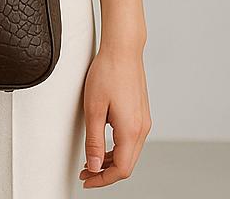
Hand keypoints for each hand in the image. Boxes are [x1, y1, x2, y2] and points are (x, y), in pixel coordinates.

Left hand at [79, 44, 151, 187]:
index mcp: (131, 130)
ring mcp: (144, 121)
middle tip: (85, 173)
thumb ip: (94, 140)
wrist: (123, 49)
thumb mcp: (93, 108)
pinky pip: (132, 139)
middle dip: (105, 172)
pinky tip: (104, 143)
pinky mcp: (141, 113)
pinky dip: (118, 148)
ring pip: (130, 153)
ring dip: (111, 160)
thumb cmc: (107, 72)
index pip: (120, 169)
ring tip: (91, 159)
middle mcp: (142, 128)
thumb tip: (93, 166)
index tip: (86, 180)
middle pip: (127, 164)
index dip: (102, 179)